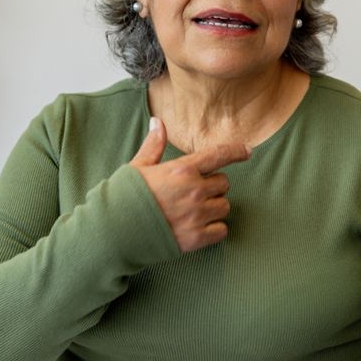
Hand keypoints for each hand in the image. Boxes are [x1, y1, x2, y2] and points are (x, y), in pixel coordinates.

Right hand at [130, 117, 250, 252]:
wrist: (113, 233)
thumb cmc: (123, 197)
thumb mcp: (138, 167)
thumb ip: (154, 145)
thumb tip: (157, 122)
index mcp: (181, 170)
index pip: (218, 155)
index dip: (236, 151)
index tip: (247, 151)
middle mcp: (194, 191)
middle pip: (224, 183)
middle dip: (212, 186)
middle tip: (193, 192)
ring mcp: (197, 215)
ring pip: (224, 206)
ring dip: (214, 207)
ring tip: (193, 210)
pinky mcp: (196, 238)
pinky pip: (222, 230)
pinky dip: (214, 229)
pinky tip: (197, 227)